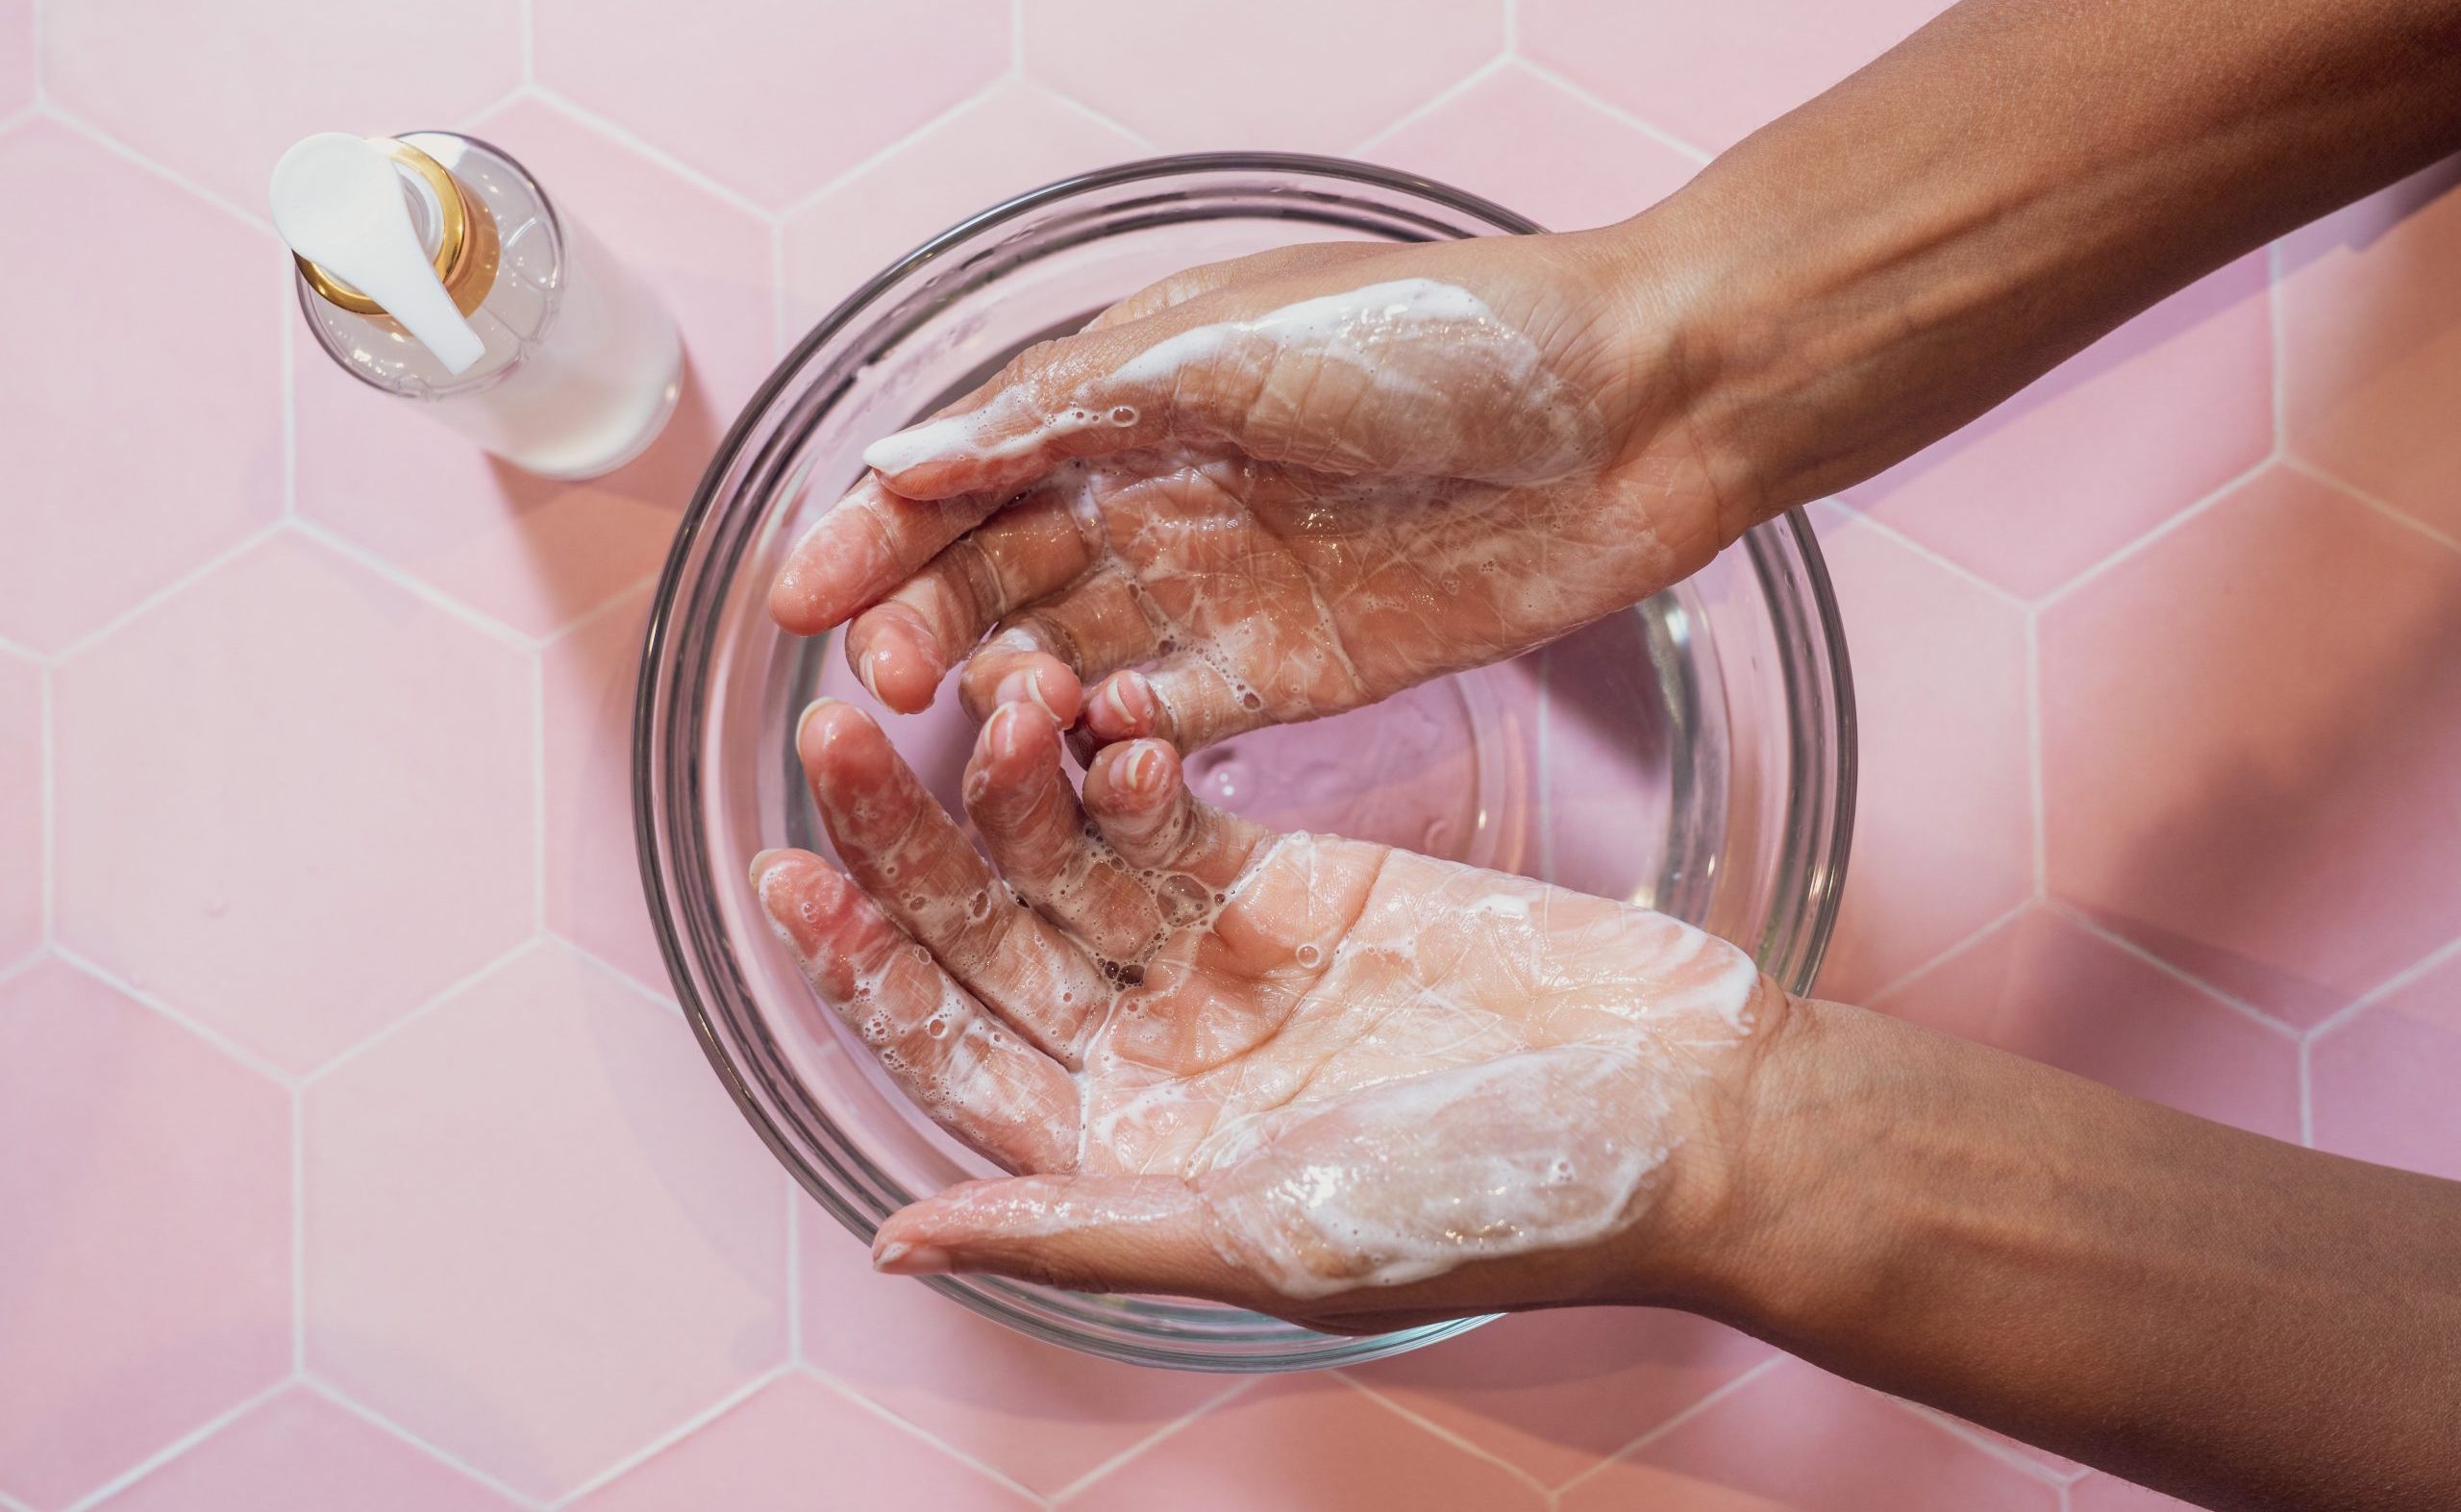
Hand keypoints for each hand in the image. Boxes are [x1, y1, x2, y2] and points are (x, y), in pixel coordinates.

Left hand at [751, 697, 1787, 1328]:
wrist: (1673, 1105)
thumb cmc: (1485, 1199)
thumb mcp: (1259, 1235)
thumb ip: (1071, 1224)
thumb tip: (890, 1242)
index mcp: (1124, 1159)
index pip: (952, 1051)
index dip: (866, 969)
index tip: (791, 872)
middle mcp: (1153, 1061)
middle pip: (989, 940)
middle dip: (908, 846)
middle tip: (839, 738)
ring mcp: (1219, 964)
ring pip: (1066, 860)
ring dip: (1010, 782)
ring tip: (985, 692)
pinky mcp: (1292, 881)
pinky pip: (1169, 812)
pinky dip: (1119, 764)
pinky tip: (1081, 709)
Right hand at [768, 233, 1733, 752]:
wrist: (1635, 408)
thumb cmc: (1437, 338)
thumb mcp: (1223, 349)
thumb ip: (1059, 414)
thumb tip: (900, 457)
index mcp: (1126, 396)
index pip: (961, 478)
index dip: (876, 537)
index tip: (799, 600)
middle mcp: (1155, 495)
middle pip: (995, 578)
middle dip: (923, 626)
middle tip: (881, 682)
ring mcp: (1220, 589)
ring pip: (1068, 660)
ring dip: (1010, 696)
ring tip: (974, 723)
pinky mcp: (1292, 672)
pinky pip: (1169, 726)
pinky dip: (1117, 748)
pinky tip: (1086, 757)